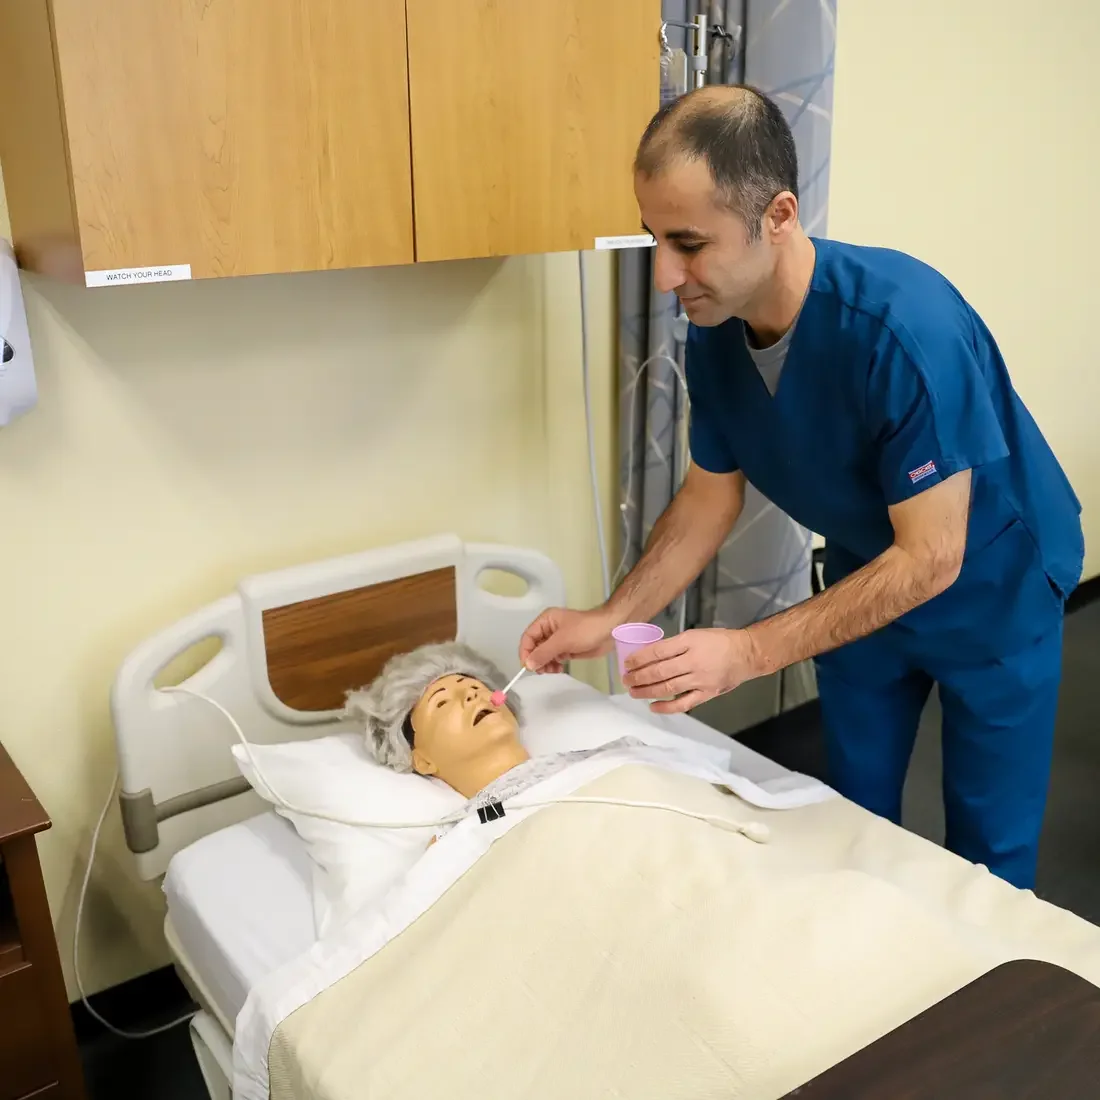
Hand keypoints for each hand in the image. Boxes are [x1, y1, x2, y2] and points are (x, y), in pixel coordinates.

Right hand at [519, 606, 615, 673]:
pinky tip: (558, 670)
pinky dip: (553, 665)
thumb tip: (528, 665)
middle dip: (536, 660)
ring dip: (545, 664)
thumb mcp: (562, 641)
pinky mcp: (566, 649)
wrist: (610, 631)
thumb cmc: (585, 630)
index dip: (525, 652)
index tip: (528, 667)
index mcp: (545, 621)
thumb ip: (543, 653)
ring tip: (552, 671)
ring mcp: (558, 640)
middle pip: (534, 647)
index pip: (528, 637)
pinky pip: (554, 658)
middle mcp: (549, 630)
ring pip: (543, 654)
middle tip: (542, 671)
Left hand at [622, 628, 761, 713]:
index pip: (658, 652)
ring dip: (647, 692)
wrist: (746, 654)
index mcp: (689, 642)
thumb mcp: (695, 634)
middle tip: (625, 680)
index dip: (639, 658)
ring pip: (668, 688)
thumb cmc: (719, 641)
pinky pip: (684, 704)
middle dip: (638, 677)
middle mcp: (693, 662)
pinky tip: (653, 707)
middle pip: (659, 672)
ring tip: (633, 692)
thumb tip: (650, 655)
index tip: (627, 663)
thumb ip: (675, 645)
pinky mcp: (707, 694)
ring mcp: (700, 680)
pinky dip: (667, 707)